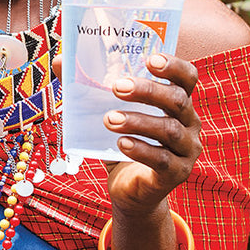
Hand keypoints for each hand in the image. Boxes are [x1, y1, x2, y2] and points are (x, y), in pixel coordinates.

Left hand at [102, 54, 200, 214]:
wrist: (130, 190)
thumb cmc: (123, 141)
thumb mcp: (107, 112)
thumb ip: (88, 87)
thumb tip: (59, 61)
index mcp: (177, 101)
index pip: (186, 77)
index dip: (173, 66)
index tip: (150, 59)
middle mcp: (190, 123)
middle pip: (177, 100)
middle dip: (147, 90)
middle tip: (117, 87)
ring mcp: (187, 150)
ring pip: (169, 130)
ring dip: (137, 121)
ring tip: (109, 119)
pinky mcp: (177, 173)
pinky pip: (162, 159)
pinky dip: (141, 150)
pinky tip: (121, 144)